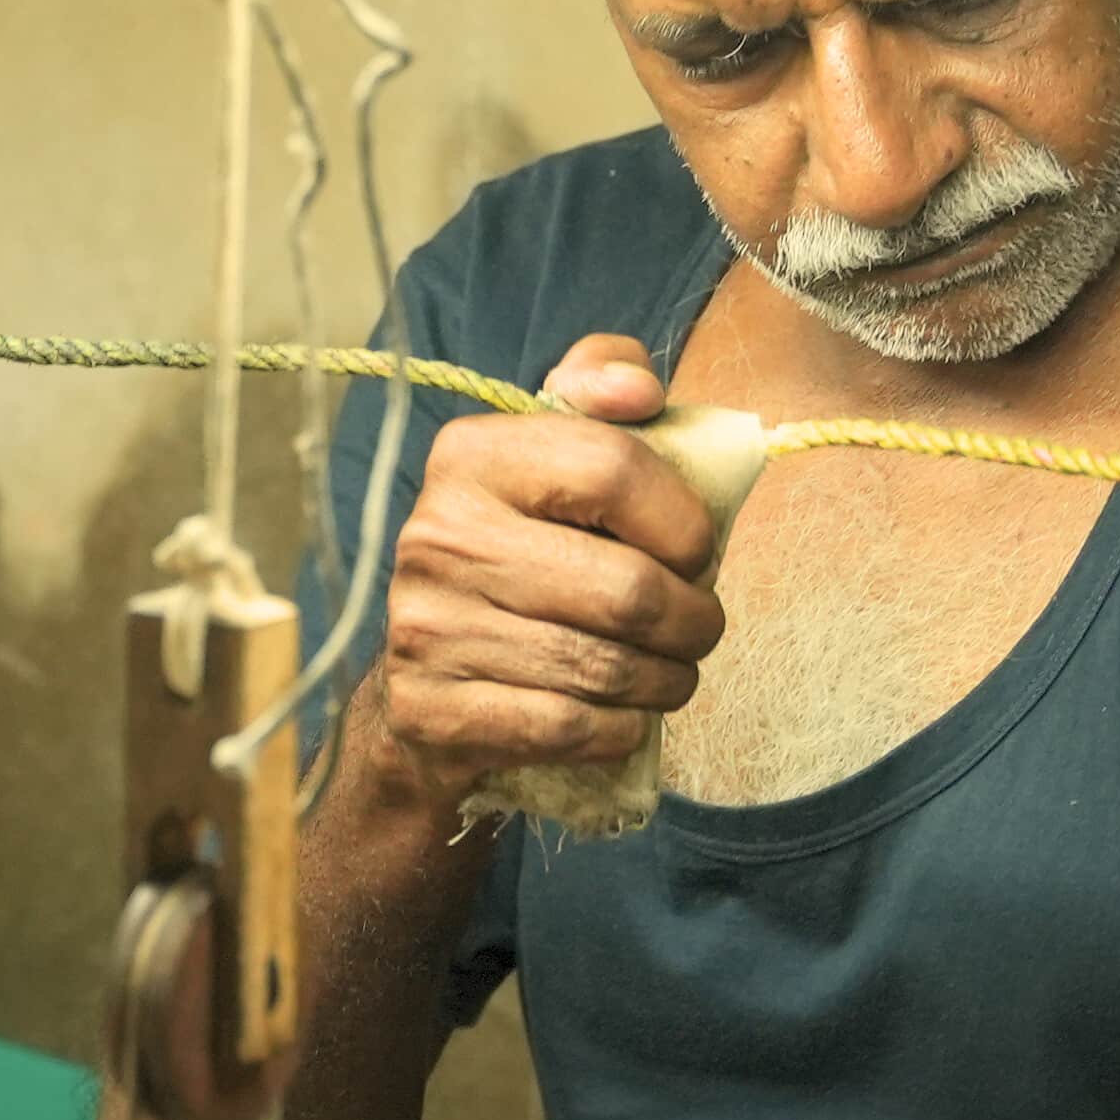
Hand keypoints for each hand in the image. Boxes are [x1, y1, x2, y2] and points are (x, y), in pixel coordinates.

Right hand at [355, 333, 728, 820]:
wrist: (420, 685)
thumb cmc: (521, 557)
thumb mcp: (554, 457)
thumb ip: (602, 390)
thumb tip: (637, 388)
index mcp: (469, 456)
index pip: (612, 468)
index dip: (685, 519)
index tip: (697, 551)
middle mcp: (436, 534)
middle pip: (626, 589)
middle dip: (693, 622)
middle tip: (699, 630)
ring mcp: (426, 627)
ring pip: (606, 668)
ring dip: (666, 682)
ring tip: (671, 673)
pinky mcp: (432, 711)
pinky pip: (570, 727)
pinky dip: (620, 731)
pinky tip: (624, 718)